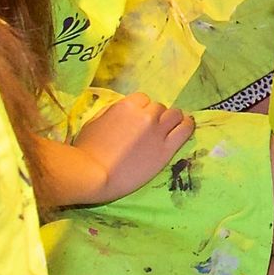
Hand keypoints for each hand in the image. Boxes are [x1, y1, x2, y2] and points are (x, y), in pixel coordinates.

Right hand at [69, 93, 194, 204]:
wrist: (92, 175)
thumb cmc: (86, 150)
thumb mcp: (95, 122)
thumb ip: (113, 112)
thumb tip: (123, 110)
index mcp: (127, 105)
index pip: (143, 99)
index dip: (141, 110)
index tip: (137, 120)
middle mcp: (146, 114)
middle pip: (159, 108)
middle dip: (155, 116)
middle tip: (149, 131)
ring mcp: (158, 131)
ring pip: (174, 115)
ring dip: (171, 120)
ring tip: (169, 129)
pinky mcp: (166, 149)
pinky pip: (185, 130)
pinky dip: (186, 126)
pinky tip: (186, 127)